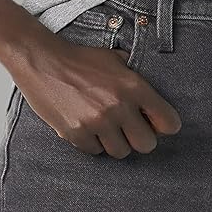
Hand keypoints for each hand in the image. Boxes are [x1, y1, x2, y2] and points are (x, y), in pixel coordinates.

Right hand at [6, 33, 181, 158]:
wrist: (43, 61)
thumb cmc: (80, 60)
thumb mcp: (115, 59)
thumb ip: (136, 79)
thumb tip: (153, 101)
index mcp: (134, 86)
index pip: (169, 122)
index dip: (164, 124)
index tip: (155, 123)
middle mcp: (118, 106)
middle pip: (147, 144)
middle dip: (140, 137)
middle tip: (129, 128)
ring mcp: (97, 122)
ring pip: (121, 152)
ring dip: (115, 142)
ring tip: (105, 126)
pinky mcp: (76, 134)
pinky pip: (95, 151)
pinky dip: (93, 142)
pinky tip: (86, 126)